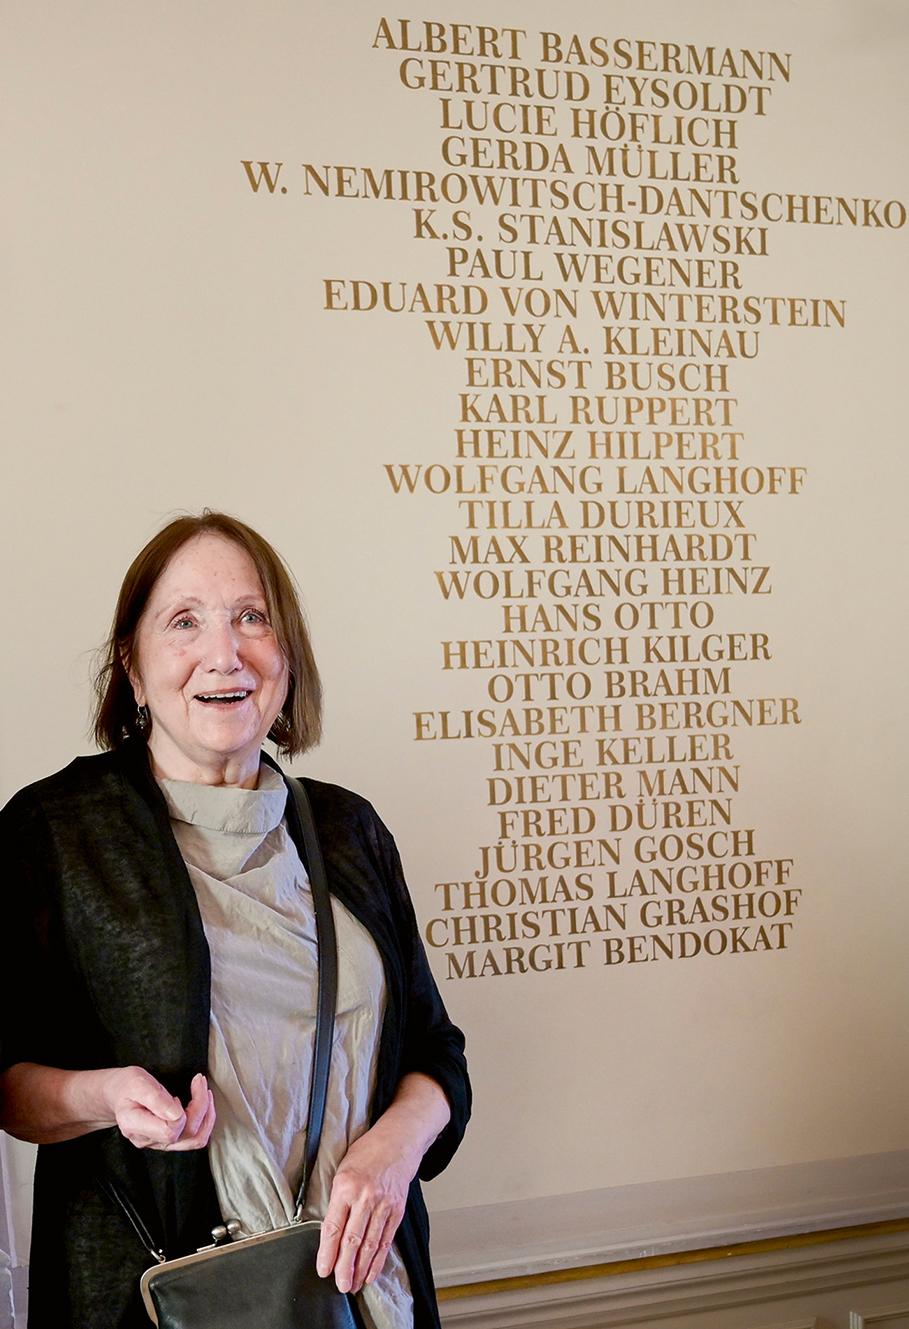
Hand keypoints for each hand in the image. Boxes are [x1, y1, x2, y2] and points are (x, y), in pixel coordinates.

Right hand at [104, 1068, 215, 1150]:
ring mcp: (158, 1143)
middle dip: (201, 1106)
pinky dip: (204, 1122)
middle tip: (199, 1081)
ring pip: (194, 1140)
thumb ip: (156, 1099)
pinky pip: (193, 1139)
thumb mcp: (138, 1082)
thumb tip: (178, 1114)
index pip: (170, 1130)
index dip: (184, 1110)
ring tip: (206, 1093)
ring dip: (207, 1116)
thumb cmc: (127, 1085)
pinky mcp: (167, 1141)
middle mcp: (147, 1140)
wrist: (118, 1094)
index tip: (185, 1087)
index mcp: (134, 1126)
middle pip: (185, 1134)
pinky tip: (203, 1105)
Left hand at [316, 1124, 419, 1293]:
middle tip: (340, 1285)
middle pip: (352, 1240)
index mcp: (346, 1187)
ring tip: (354, 1285)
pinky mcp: (397, 1210)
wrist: (398, 1142)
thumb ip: (336, 1200)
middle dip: (345, 1267)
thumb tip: (328, 1232)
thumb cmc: (366, 1154)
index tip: (323, 1270)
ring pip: (370, 1244)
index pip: (333, 1227)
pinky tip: (372, 1272)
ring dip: (361, 1269)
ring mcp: (383, 1205)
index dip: (327, 1252)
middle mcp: (365, 1197)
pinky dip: (379, 1259)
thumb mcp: (342, 1171)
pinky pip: (386, 1240)